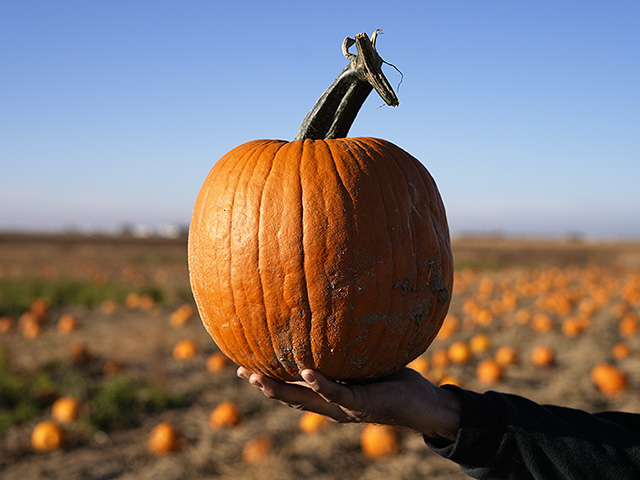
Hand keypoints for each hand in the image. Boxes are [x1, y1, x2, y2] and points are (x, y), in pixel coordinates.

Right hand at [237, 366, 460, 441]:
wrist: (423, 404)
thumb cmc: (396, 379)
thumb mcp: (366, 361)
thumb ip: (349, 347)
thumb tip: (338, 313)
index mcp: (330, 395)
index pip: (294, 388)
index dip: (270, 378)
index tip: (246, 364)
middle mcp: (331, 405)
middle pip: (289, 398)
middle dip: (264, 385)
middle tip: (240, 370)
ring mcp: (343, 407)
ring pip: (304, 401)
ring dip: (280, 390)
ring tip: (257, 377)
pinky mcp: (359, 403)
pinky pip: (336, 393)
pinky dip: (319, 384)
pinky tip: (305, 372)